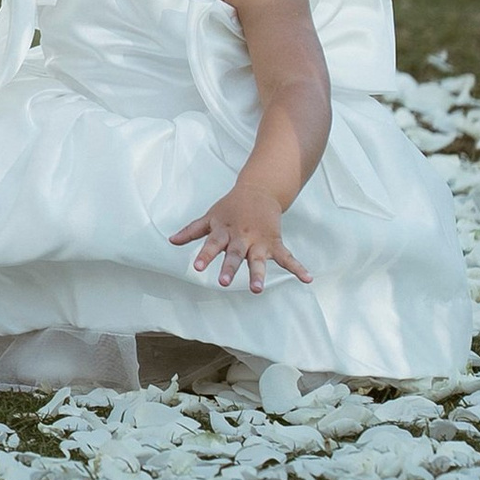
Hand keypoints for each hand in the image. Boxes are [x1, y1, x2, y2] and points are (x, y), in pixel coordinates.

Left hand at [171, 180, 311, 292]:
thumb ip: (192, 230)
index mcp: (224, 232)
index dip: (205, 255)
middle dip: (229, 268)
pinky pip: (287, 257)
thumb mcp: (210, 217)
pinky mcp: (274, 243)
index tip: (197, 267)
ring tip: (257, 289)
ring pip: (258, 259)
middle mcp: (241, 238)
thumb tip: (171, 241)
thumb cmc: (230, 207)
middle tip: (223, 282)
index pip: (211, 244)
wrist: (258, 190)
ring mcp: (259, 241)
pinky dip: (298, 268)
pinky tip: (307, 278)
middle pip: (234, 254)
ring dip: (258, 273)